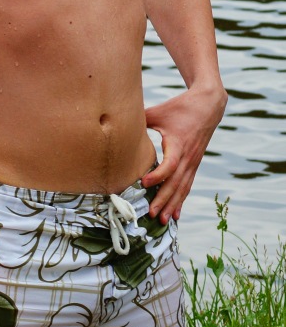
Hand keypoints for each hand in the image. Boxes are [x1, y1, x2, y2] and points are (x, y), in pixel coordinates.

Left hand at [142, 86, 226, 223]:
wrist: (208, 106)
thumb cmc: (180, 107)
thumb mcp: (159, 112)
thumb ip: (141, 120)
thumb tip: (118, 125)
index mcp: (179, 144)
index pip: (170, 165)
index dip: (157, 175)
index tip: (143, 182)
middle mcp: (188, 157)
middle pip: (176, 182)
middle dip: (163, 199)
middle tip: (152, 214)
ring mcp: (193, 162)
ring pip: (182, 187)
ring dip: (172, 205)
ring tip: (163, 220)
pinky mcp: (194, 164)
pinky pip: (187, 185)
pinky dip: (180, 200)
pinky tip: (175, 214)